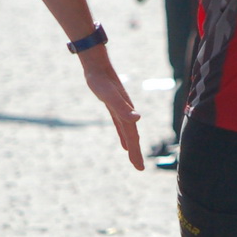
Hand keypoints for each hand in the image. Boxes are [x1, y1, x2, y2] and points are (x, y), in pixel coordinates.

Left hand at [77, 48, 143, 170]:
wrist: (97, 67)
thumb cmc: (100, 81)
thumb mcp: (109, 95)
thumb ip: (122, 108)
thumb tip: (137, 119)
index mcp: (127, 114)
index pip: (133, 137)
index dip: (136, 152)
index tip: (139, 168)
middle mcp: (127, 114)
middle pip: (133, 137)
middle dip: (137, 153)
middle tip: (140, 169)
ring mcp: (122, 111)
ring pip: (129, 133)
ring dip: (133, 146)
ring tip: (135, 160)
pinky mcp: (115, 109)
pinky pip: (121, 127)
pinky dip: (124, 137)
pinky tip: (125, 145)